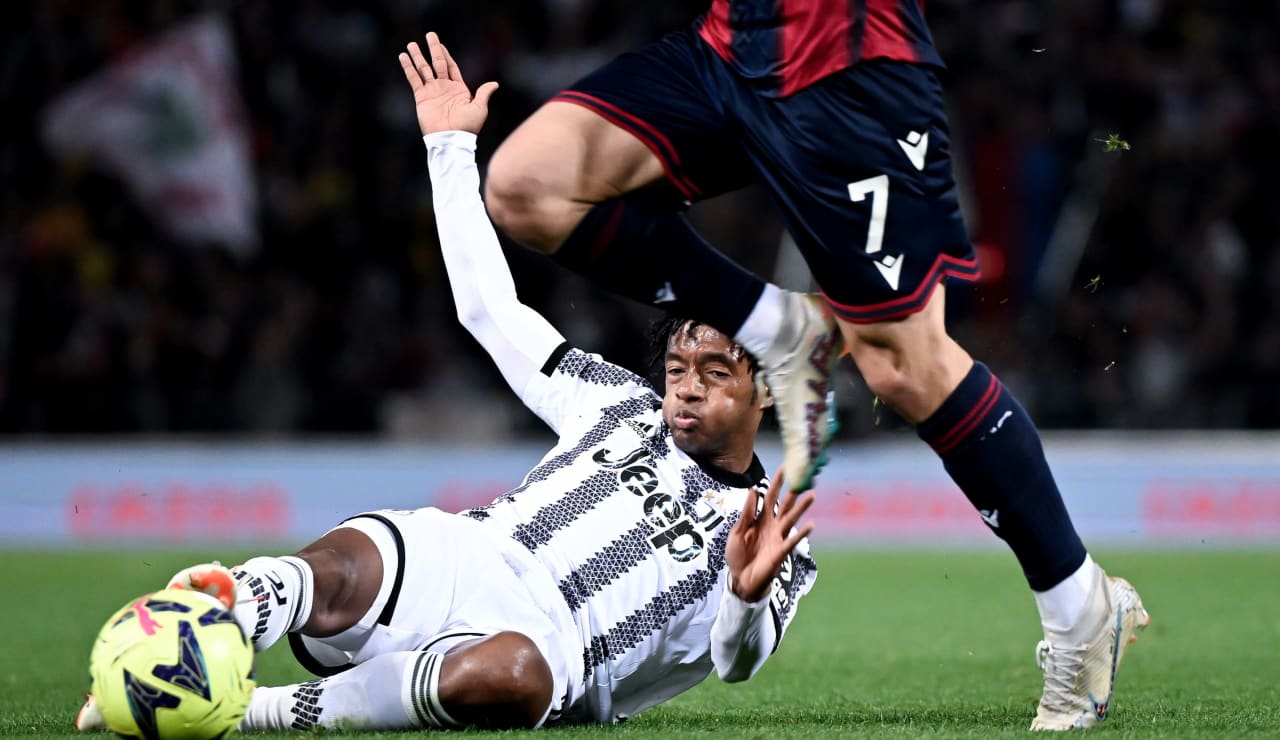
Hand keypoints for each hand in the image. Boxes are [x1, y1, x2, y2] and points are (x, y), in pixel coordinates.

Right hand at [398, 32, 498, 135]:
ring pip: (423, 69)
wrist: (451, 139)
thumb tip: (495, 84)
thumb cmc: (467, 126)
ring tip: (411, 44)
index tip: (440, 44)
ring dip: (418, 56)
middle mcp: (444, 88)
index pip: (451, 67)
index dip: (446, 55)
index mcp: (458, 89)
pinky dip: (408, 67)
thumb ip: (484, 93)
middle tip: (429, 35)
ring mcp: (432, 92)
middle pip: (437, 63)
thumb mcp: (480, 108)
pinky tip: (403, 57)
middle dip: (433, 49)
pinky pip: (414, 79)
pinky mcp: (421, 97)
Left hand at [725, 468, 814, 602]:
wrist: (740, 580)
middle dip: (793, 491)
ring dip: (801, 507)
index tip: (784, 468)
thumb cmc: (738, 555)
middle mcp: (772, 525)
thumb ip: (746, 513)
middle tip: (803, 477)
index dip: (776, 483)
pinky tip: (811, 525)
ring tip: (811, 495)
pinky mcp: (780, 551)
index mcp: (760, 519)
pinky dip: (802, 533)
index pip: (769, 496)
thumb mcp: (737, 531)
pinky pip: (792, 540)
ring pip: (791, 519)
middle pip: (784, 505)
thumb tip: (753, 490)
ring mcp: (778, 538)